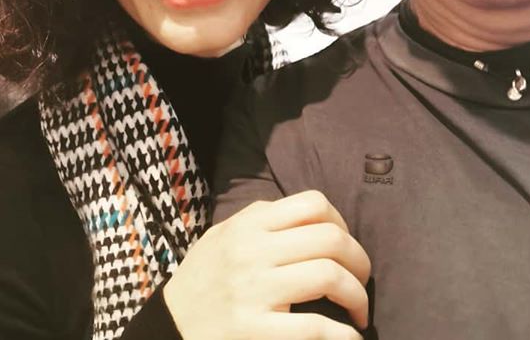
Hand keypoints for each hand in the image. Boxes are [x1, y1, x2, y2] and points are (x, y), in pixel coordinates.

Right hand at [163, 190, 369, 339]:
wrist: (169, 326)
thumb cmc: (202, 281)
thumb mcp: (222, 236)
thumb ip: (260, 220)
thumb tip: (312, 214)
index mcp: (248, 225)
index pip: (313, 204)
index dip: (342, 224)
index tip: (344, 248)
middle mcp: (252, 252)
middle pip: (331, 240)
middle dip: (360, 263)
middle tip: (361, 282)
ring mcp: (253, 291)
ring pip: (330, 277)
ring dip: (358, 297)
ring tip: (358, 312)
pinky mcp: (255, 330)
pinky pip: (316, 328)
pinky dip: (344, 336)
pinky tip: (349, 338)